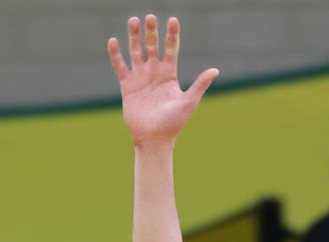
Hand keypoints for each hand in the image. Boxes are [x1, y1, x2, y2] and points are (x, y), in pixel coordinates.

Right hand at [108, 15, 218, 147]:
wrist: (154, 138)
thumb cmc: (173, 123)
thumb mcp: (189, 102)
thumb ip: (200, 85)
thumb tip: (215, 70)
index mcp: (170, 74)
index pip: (171, 49)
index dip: (172, 35)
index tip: (173, 20)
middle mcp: (154, 72)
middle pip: (152, 46)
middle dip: (151, 32)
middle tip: (150, 17)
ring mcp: (140, 77)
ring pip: (136, 52)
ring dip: (134, 37)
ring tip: (133, 20)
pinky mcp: (127, 85)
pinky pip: (120, 66)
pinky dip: (116, 54)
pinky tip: (113, 41)